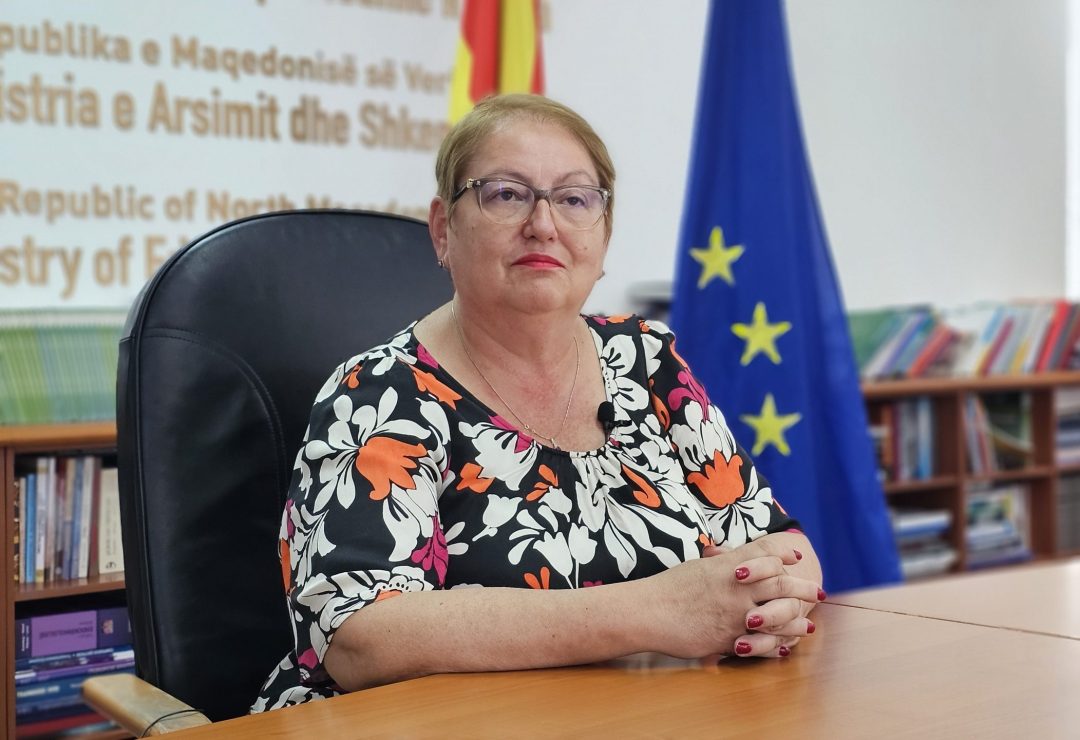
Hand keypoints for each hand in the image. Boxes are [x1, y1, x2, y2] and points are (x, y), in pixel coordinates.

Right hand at [651, 538, 819, 660]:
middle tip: (817, 592)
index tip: (795, 559)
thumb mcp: (696, 567)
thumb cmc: (668, 588)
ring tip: (809, 624)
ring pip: (778, 614)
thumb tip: (726, 556)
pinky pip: (761, 642)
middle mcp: (736, 587)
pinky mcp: (728, 638)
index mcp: (728, 566)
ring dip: (797, 619)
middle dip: (802, 588)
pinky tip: (786, 646)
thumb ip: (717, 563)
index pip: (765, 555)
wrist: (648, 611)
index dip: (783, 555)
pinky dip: (777, 644)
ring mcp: (735, 613)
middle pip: (780, 584)